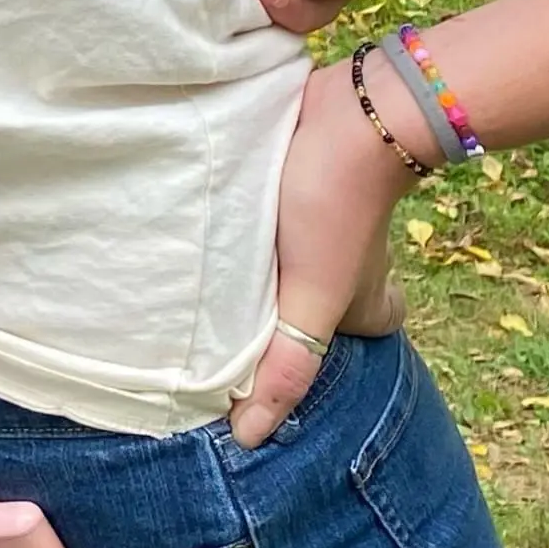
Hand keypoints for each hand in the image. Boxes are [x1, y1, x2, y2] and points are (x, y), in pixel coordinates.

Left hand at [228, 58, 419, 446]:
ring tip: (185, 300)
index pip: (344, 352)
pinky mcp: (285, 187)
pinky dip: (232, 232)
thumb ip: (284, 366)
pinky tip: (192, 241)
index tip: (259, 386)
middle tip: (206, 348)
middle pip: (302, 310)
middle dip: (262, 325)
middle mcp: (344, 267)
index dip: (309, 370)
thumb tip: (250, 439)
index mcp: (363, 303)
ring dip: (241, 276)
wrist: (349, 109)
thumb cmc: (336, 206)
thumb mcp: (311, 298)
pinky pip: (257, 223)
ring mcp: (314, 226)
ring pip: (275, 266)